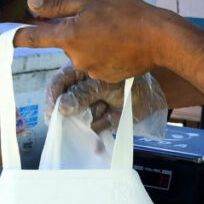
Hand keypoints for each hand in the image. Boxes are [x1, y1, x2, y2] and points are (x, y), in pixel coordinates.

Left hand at [15, 0, 175, 82]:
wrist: (159, 38)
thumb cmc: (126, 13)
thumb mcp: (90, 0)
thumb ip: (58, 5)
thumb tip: (31, 5)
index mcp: (69, 36)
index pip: (36, 38)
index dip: (21, 37)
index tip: (9, 39)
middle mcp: (76, 57)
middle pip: (67, 43)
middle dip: (77, 31)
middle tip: (101, 18)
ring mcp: (92, 71)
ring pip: (84, 52)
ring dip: (93, 42)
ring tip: (117, 30)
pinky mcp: (106, 78)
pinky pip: (99, 63)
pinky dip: (106, 53)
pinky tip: (122, 44)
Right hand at [44, 66, 167, 135]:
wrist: (150, 95)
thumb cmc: (128, 79)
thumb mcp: (105, 83)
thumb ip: (83, 93)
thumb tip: (62, 107)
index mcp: (77, 74)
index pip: (57, 85)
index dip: (52, 99)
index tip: (54, 113)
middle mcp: (78, 91)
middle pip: (63, 106)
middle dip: (74, 113)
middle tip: (87, 110)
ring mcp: (86, 107)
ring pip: (77, 120)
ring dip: (92, 117)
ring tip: (107, 105)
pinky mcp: (96, 121)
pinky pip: (90, 130)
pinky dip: (99, 127)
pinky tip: (109, 116)